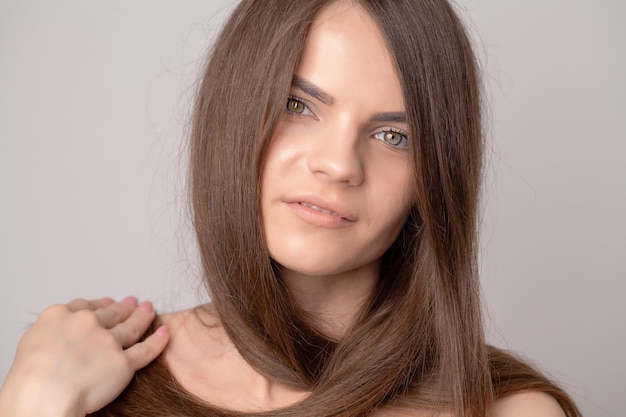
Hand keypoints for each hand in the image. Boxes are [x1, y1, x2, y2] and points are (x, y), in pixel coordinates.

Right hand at [0, 297, 168, 416]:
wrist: (42, 397)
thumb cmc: (29, 379)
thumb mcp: (31, 342)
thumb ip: (52, 332)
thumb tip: (59, 335)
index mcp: (61, 316)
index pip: (85, 306)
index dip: (99, 305)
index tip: (107, 302)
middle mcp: (87, 324)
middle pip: (111, 312)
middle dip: (124, 307)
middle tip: (133, 302)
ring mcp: (107, 342)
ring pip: (131, 326)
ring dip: (143, 316)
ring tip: (149, 310)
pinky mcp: (123, 363)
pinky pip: (146, 350)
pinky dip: (158, 341)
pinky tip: (164, 333)